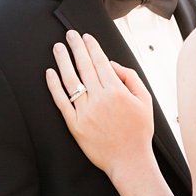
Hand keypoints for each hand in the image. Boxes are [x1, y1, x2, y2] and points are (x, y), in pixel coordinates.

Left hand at [46, 30, 153, 176]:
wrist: (129, 160)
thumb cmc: (139, 131)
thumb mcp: (146, 101)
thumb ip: (131, 79)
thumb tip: (112, 65)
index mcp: (118, 92)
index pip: (101, 63)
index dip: (92, 47)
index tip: (85, 36)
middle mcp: (100, 99)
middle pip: (84, 67)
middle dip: (76, 48)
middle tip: (69, 34)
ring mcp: (85, 112)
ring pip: (70, 80)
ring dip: (63, 61)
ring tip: (58, 48)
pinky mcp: (74, 124)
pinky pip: (61, 101)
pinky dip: (54, 86)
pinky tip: (50, 73)